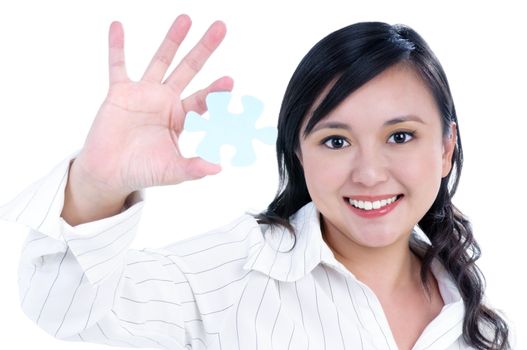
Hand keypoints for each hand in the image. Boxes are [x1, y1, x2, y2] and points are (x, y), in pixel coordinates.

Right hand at [73, 15, 231, 198]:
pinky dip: (117, 47)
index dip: (216, 91)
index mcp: (181, 117)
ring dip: (172, 41)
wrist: (110, 173)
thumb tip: (219, 169)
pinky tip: (118, 26)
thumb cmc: (143, 171)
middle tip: (220, 28)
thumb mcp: (172, 171)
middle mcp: (166, 101)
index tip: (230, 81)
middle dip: (204, 50)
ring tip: (186, 19)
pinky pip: (118, 66)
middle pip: (189, 69)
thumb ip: (193, 168)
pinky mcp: (120, 93)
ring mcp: (144, 94)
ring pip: (160, 61)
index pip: (203, 100)